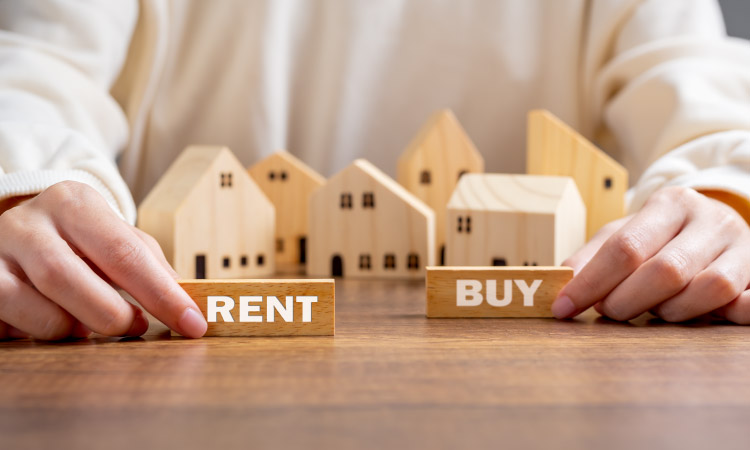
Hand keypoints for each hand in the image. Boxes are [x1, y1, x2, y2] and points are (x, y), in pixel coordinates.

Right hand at [0, 181, 206, 339]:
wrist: (15, 227)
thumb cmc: (77, 239)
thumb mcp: (115, 237)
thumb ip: (151, 265)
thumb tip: (187, 303)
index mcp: (75, 202)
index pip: (126, 253)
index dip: (163, 295)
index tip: (193, 324)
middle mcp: (30, 221)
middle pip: (74, 280)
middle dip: (114, 315)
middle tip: (135, 326)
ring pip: (40, 309)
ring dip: (76, 328)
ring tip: (90, 325)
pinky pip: (13, 323)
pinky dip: (43, 332)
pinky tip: (57, 323)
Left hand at [552, 186, 749, 322]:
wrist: (717, 225)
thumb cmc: (662, 236)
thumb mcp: (624, 233)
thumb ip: (592, 256)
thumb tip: (560, 281)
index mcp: (670, 204)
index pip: (626, 247)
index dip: (591, 282)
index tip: (563, 307)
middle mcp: (710, 220)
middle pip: (665, 270)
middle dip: (627, 301)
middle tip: (610, 310)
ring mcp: (743, 246)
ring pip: (708, 289)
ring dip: (671, 311)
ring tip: (655, 309)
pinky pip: (747, 304)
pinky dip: (723, 315)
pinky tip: (700, 316)